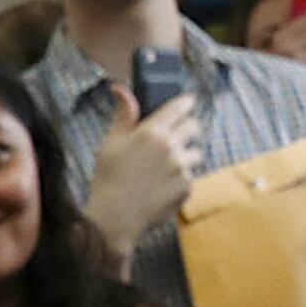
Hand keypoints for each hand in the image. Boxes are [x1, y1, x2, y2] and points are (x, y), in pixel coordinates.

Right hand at [87, 90, 204, 246]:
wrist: (115, 218)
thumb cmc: (108, 178)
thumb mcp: (111, 142)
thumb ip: (124, 114)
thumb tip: (121, 88)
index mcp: (152, 132)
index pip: (180, 107)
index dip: (186, 103)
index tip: (187, 103)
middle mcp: (172, 147)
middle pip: (194, 127)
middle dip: (186, 128)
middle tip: (173, 136)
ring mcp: (182, 169)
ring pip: (196, 152)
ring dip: (186, 154)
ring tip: (165, 165)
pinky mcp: (188, 187)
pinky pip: (191, 175)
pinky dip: (181, 177)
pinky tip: (162, 184)